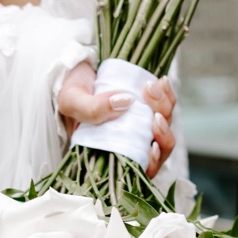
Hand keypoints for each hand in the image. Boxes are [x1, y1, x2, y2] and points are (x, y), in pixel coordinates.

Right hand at [56, 61, 176, 177]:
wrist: (74, 69)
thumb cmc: (70, 93)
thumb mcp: (71, 102)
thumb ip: (92, 108)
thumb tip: (126, 102)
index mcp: (113, 151)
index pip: (141, 167)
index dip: (153, 162)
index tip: (153, 147)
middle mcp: (132, 140)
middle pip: (160, 146)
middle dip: (163, 132)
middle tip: (155, 114)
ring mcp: (143, 122)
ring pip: (166, 123)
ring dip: (165, 107)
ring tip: (152, 88)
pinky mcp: (149, 103)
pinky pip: (167, 102)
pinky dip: (167, 94)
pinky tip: (162, 82)